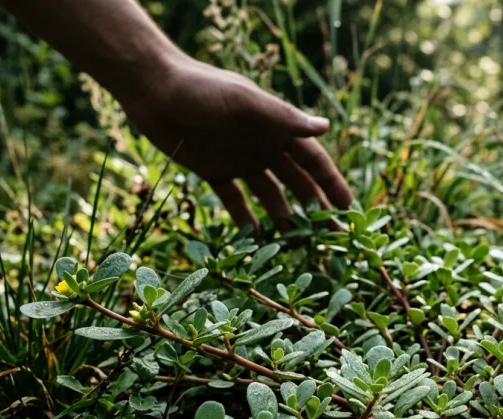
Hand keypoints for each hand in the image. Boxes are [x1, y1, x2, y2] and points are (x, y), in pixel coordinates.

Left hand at [118, 55, 351, 231]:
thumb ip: (283, 117)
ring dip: (284, 219)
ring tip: (297, 247)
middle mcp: (264, 147)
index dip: (333, 186)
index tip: (350, 211)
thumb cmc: (201, 88)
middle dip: (315, 210)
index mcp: (277, 128)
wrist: (152, 88)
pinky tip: (256, 241)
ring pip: (270, 197)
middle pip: (298, 184)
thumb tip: (326, 128)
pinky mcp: (213, 171)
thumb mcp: (244, 100)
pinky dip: (245, 220)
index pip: (315, 163)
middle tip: (331, 240)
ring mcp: (240, 161)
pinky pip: (235, 202)